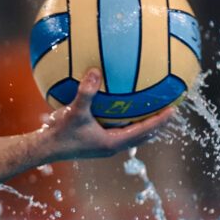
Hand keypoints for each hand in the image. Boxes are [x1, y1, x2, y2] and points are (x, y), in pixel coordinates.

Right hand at [41, 69, 175, 160]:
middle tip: (170, 112)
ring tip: (152, 113)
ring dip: (143, 126)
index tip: (174, 109)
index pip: (144, 131)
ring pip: (131, 136)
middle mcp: (112, 146)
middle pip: (142, 136)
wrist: (45, 149)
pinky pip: (118, 132)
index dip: (160, 121)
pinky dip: (126, 122)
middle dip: (157, 125)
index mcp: (113, 142)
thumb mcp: (74, 112)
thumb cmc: (61, 134)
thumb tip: (95, 71)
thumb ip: (85, 93)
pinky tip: (120, 111)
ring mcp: (104, 145)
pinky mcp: (96, 142)